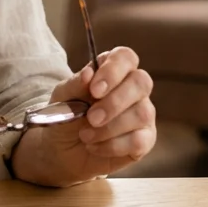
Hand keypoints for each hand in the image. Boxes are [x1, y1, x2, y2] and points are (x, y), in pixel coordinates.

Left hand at [19, 47, 156, 184]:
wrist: (62, 150)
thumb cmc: (66, 116)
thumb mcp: (62, 98)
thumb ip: (75, 84)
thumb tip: (88, 73)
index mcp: (113, 71)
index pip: (125, 57)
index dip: (113, 70)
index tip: (94, 90)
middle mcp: (133, 88)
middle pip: (141, 82)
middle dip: (114, 102)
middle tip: (91, 117)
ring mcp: (143, 113)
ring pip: (141, 114)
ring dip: (109, 128)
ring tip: (86, 135)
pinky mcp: (145, 139)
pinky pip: (139, 140)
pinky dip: (112, 146)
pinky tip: (95, 147)